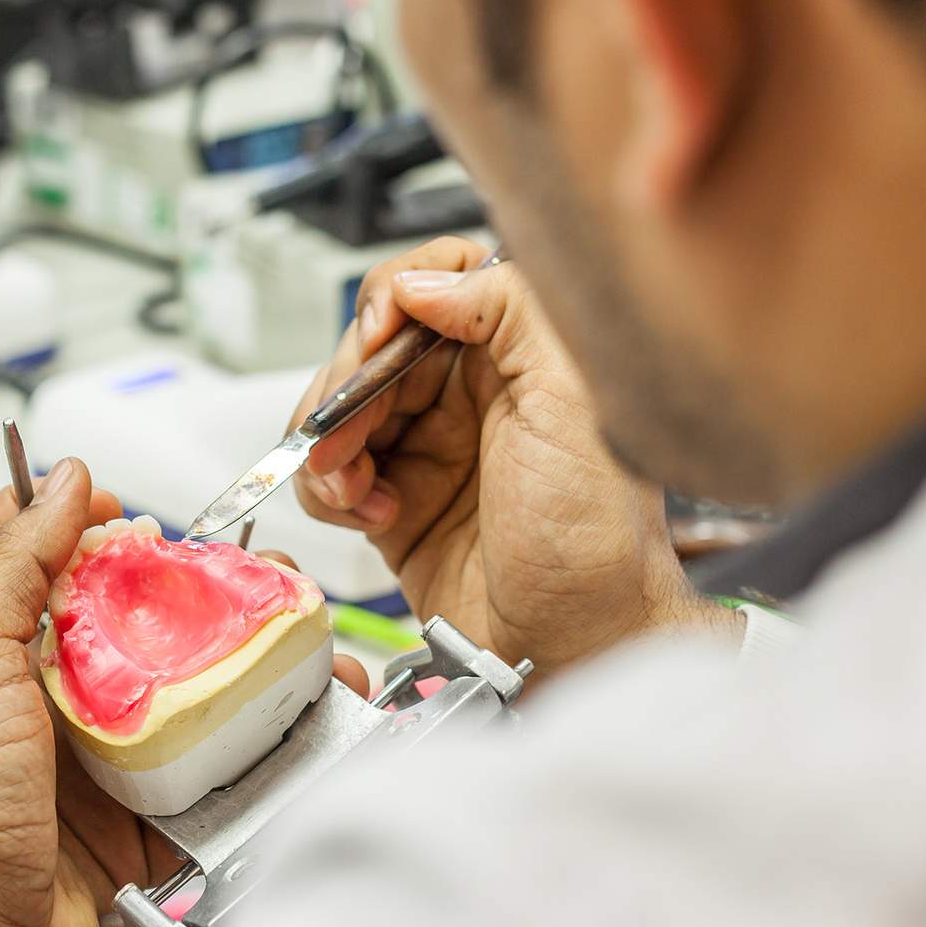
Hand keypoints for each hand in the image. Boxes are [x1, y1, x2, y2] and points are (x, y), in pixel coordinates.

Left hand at [0, 461, 368, 926]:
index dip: (40, 510)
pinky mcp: (120, 812)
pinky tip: (271, 719)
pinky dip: (234, 745)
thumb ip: (11, 564)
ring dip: (208, 662)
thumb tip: (59, 483)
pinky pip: (188, 766)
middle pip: (87, 609)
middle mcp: (6, 696)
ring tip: (261, 636)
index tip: (103, 504)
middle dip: (151, 585)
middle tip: (200, 571)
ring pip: (149, 685)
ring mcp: (67, 755)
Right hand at [292, 237, 738, 672]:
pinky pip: (328, 475)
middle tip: (349, 438)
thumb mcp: (574, 402)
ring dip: (329, 447)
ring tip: (358, 489)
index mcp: (517, 353)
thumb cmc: (596, 539)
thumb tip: (424, 282)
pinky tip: (372, 516)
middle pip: (370, 348)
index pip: (436, 281)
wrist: (576, 645)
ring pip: (337, 411)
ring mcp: (427, 449)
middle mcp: (469, 393)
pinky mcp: (394, 503)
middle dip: (346, 390)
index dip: (393, 299)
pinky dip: (329, 492)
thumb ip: (509, 311)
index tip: (378, 339)